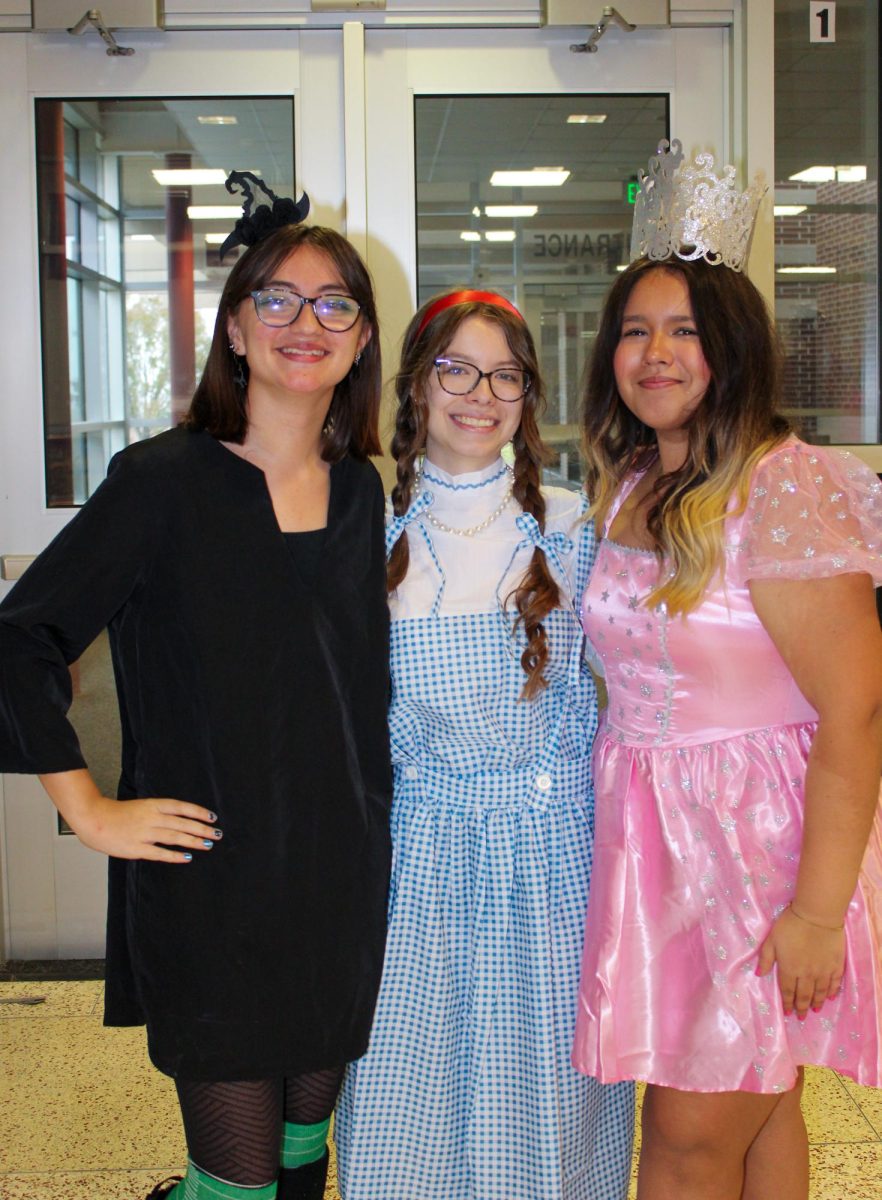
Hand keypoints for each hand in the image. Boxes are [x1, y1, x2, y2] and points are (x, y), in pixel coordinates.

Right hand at [70, 794, 221, 862]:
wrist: (94, 820)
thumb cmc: (118, 814)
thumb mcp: (142, 806)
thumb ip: (159, 813)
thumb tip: (180, 821)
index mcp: (152, 805)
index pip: (181, 807)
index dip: (198, 812)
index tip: (212, 817)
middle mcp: (151, 818)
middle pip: (182, 823)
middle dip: (202, 829)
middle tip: (217, 833)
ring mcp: (144, 833)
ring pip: (175, 837)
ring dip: (193, 841)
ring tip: (208, 844)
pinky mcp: (136, 848)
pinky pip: (160, 853)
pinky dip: (174, 856)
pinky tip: (187, 857)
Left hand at [756, 905, 844, 1018]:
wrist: (816, 916)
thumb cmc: (790, 925)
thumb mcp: (771, 940)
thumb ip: (765, 958)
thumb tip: (759, 975)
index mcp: (789, 969)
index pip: (787, 991)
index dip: (787, 1003)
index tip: (788, 1013)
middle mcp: (807, 975)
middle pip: (804, 995)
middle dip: (801, 1008)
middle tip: (801, 1017)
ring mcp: (823, 971)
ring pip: (819, 992)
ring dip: (816, 1003)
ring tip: (815, 1010)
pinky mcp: (836, 965)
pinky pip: (834, 983)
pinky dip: (832, 992)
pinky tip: (830, 997)